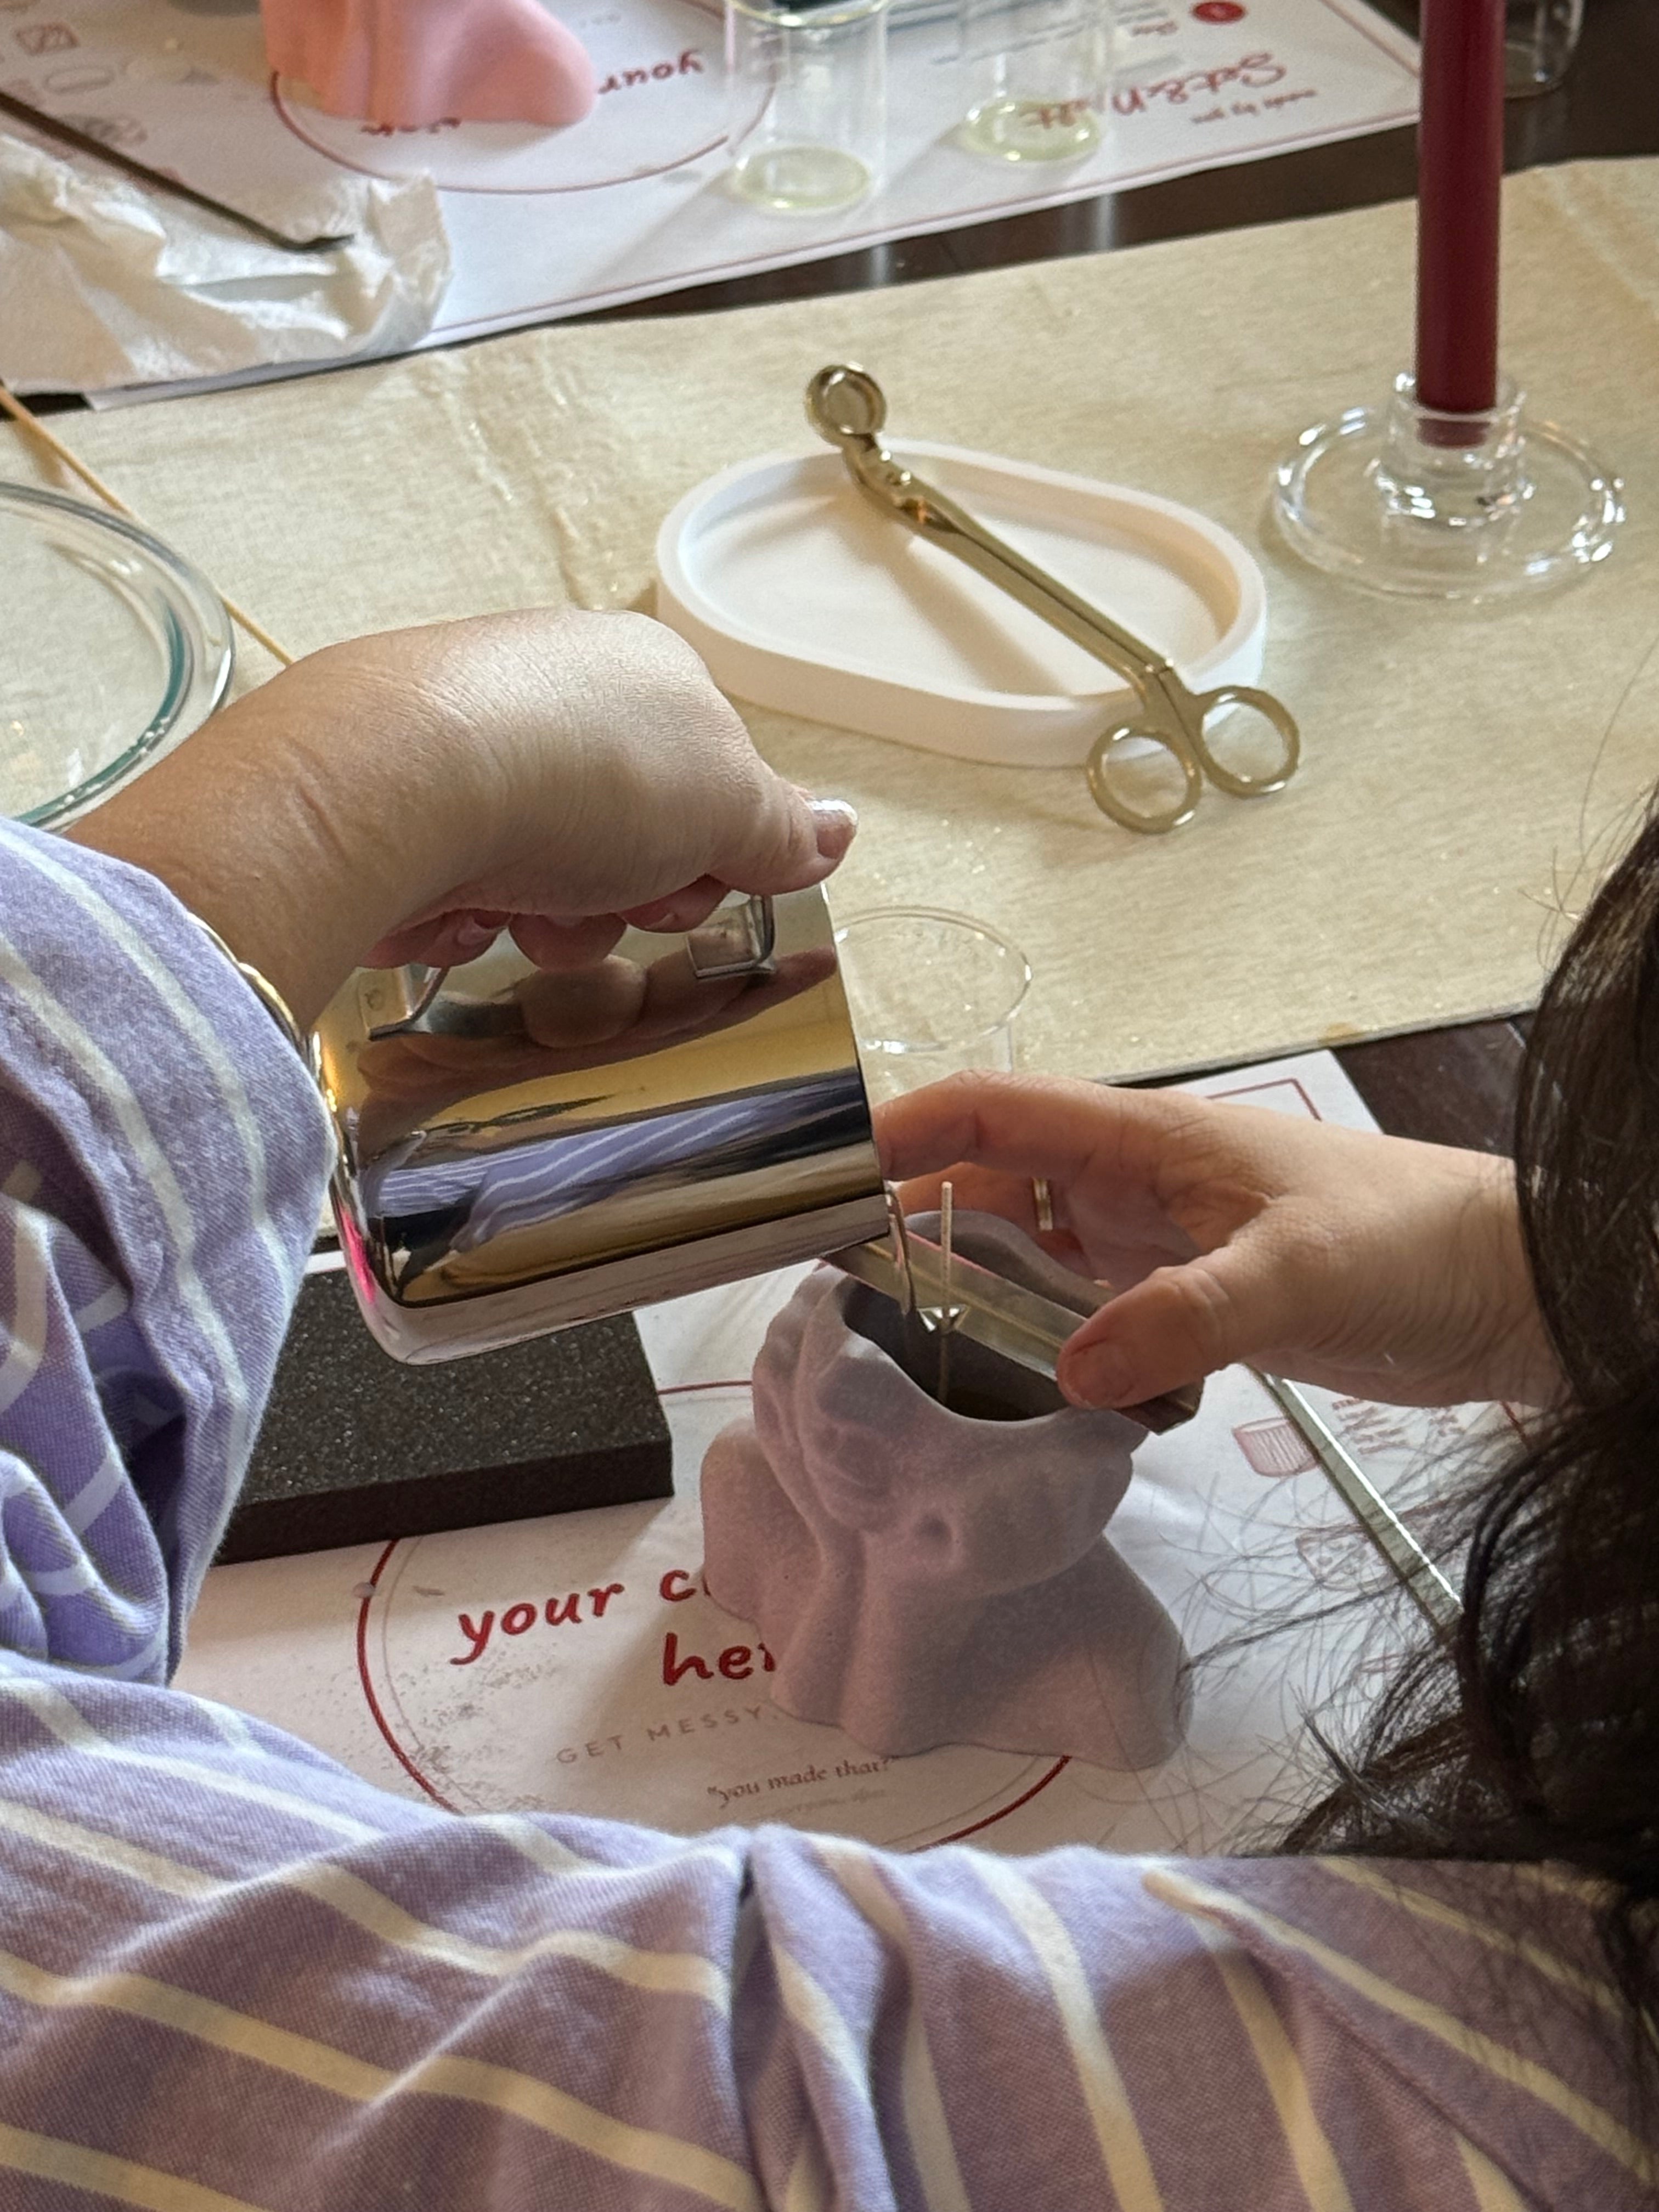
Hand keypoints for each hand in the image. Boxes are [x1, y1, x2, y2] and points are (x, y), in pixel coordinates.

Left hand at [69, 610, 854, 1025]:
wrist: (393, 783)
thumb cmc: (578, 777)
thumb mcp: (724, 805)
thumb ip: (781, 828)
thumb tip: (839, 830)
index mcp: (643, 677)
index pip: (707, 784)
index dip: (712, 857)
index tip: (697, 889)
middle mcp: (551, 697)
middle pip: (626, 842)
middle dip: (628, 898)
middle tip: (615, 902)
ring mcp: (465, 748)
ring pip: (541, 880)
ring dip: (548, 921)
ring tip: (521, 914)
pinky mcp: (389, 806)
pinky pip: (453, 892)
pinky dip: (461, 918)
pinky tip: (451, 910)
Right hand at [877, 1072, 1560, 1411]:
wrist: (1501, 1288)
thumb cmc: (1409, 1242)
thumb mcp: (1293, 1275)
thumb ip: (1183, 1319)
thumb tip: (1070, 1373)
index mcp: (1146, 1138)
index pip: (997, 1111)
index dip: (906, 1130)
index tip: (826, 1179)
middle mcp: (1136, 1182)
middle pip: (993, 1184)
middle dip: (916, 1222)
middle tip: (845, 1293)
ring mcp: (1157, 1241)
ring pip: (1031, 1251)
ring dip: (974, 1288)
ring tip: (907, 1348)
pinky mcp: (1185, 1299)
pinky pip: (1082, 1309)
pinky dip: (1039, 1338)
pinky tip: (1015, 1387)